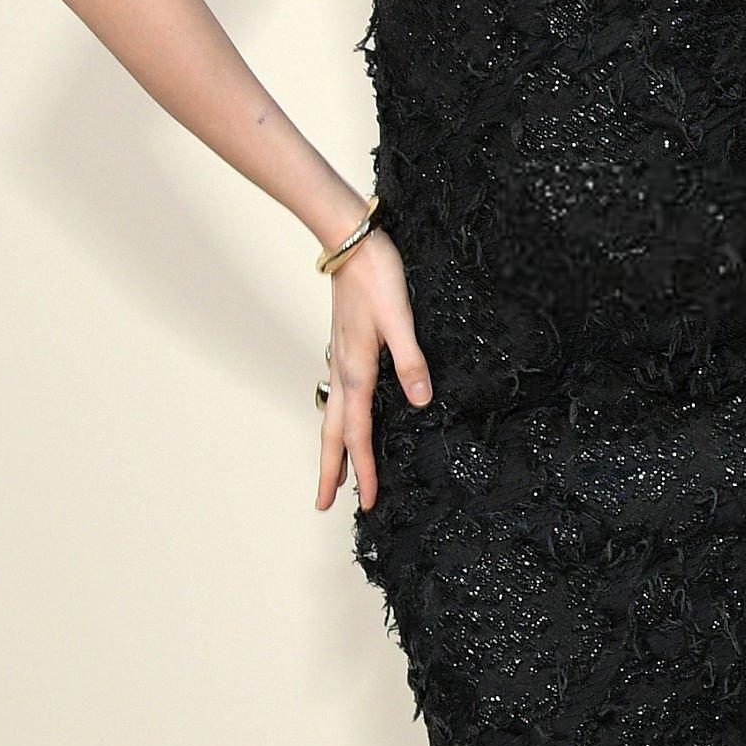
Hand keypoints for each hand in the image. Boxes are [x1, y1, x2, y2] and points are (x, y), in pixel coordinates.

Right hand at [314, 227, 432, 513]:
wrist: (351, 242)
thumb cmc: (377, 275)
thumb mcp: (400, 317)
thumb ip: (410, 359)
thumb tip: (421, 400)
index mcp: (358, 369)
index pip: (359, 432)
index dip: (364, 470)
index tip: (368, 503)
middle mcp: (344, 369)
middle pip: (334, 432)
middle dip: (331, 470)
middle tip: (324, 504)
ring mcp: (341, 357)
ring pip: (333, 414)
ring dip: (333, 446)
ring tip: (334, 472)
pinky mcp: (345, 345)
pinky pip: (339, 394)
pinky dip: (339, 418)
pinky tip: (347, 416)